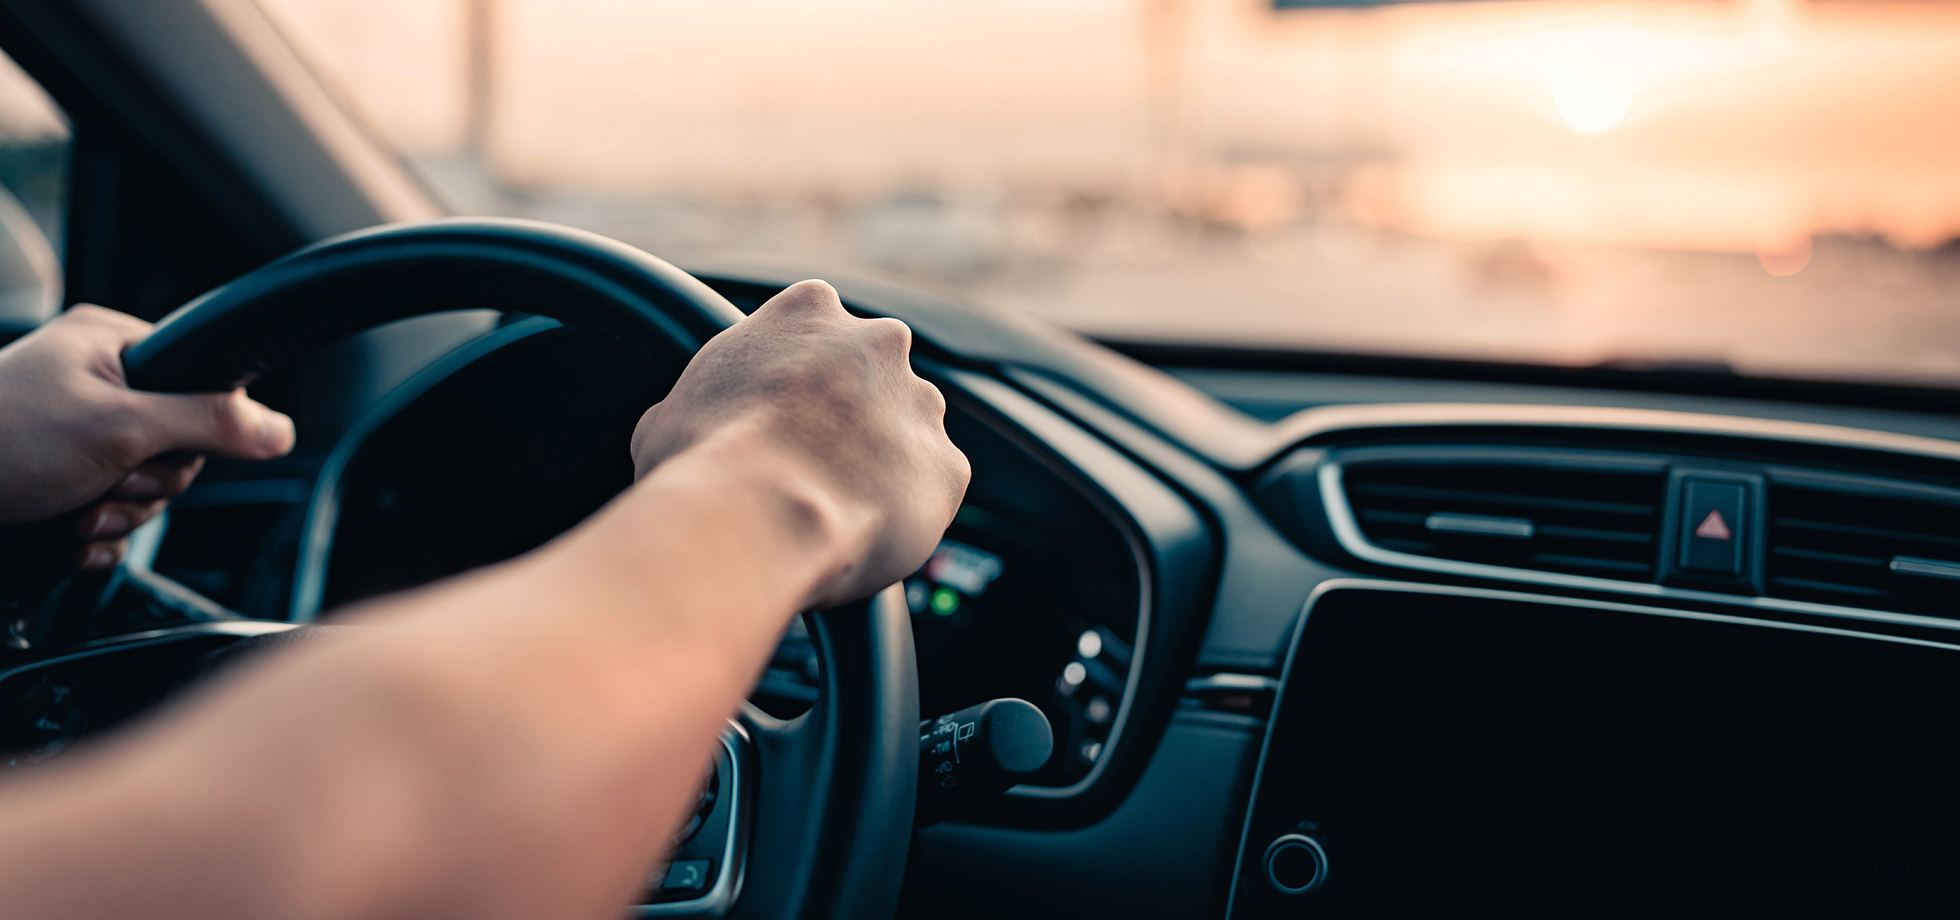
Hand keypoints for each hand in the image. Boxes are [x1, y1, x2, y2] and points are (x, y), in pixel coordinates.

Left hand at [0, 305, 295, 567]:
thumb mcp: (120, 428)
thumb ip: (208, 423)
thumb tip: (280, 429)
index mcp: (111, 344)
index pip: (202, 387)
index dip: (195, 433)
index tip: (161, 453)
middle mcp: (96, 381)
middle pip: (178, 445)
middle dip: (148, 485)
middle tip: (111, 488)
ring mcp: (75, 432)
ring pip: (145, 485)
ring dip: (122, 515)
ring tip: (81, 515)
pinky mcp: (57, 477)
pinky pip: (112, 511)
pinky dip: (99, 535)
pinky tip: (74, 538)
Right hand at [630, 280, 968, 607]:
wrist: (759, 515)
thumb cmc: (702, 460)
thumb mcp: (667, 415)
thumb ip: (701, 402)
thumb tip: (680, 430)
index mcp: (808, 310)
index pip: (812, 326)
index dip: (793, 376)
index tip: (777, 410)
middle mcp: (879, 343)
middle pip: (871, 374)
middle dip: (849, 413)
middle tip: (808, 462)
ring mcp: (921, 404)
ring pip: (907, 430)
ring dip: (880, 462)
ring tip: (830, 508)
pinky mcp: (948, 467)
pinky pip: (928, 490)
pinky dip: (903, 511)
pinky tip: (859, 533)